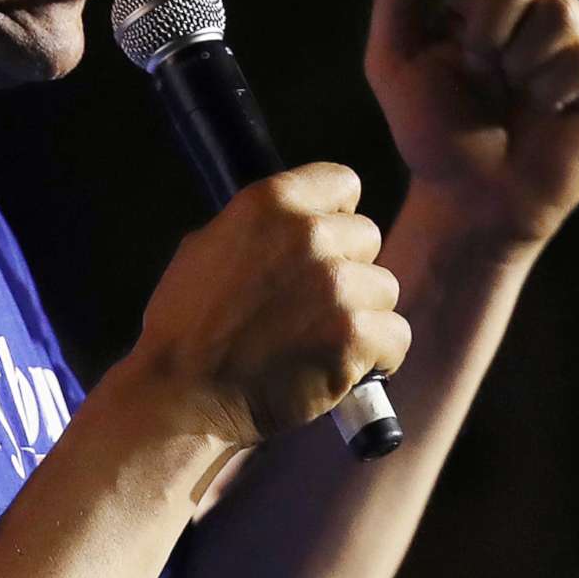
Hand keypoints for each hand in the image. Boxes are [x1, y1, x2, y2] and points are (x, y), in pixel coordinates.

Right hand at [128, 162, 409, 447]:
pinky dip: (378, 357)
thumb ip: (262, 228)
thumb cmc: (187, 327)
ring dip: (363, 316)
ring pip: (384, 290)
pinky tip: (343, 368)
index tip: (321, 249)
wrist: (182, 395)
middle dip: (348, 270)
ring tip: (322, 342)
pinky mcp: (353, 334)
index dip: (336, 217)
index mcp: (271, 202)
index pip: (344, 183)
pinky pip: (396, 336)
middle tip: (313, 307)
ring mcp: (335, 285)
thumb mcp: (207, 247)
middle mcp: (309, 234)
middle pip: (368, 238)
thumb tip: (299, 221)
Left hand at [365, 0, 578, 248]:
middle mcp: (533, 9)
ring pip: (560, 10)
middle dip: (487, 23)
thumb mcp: (396, 61)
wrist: (470, 200)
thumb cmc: (433, 135)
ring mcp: (577, 40)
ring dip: (519, 61)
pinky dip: (554, 89)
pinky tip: (547, 112)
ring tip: (511, 97)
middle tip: (477, 70)